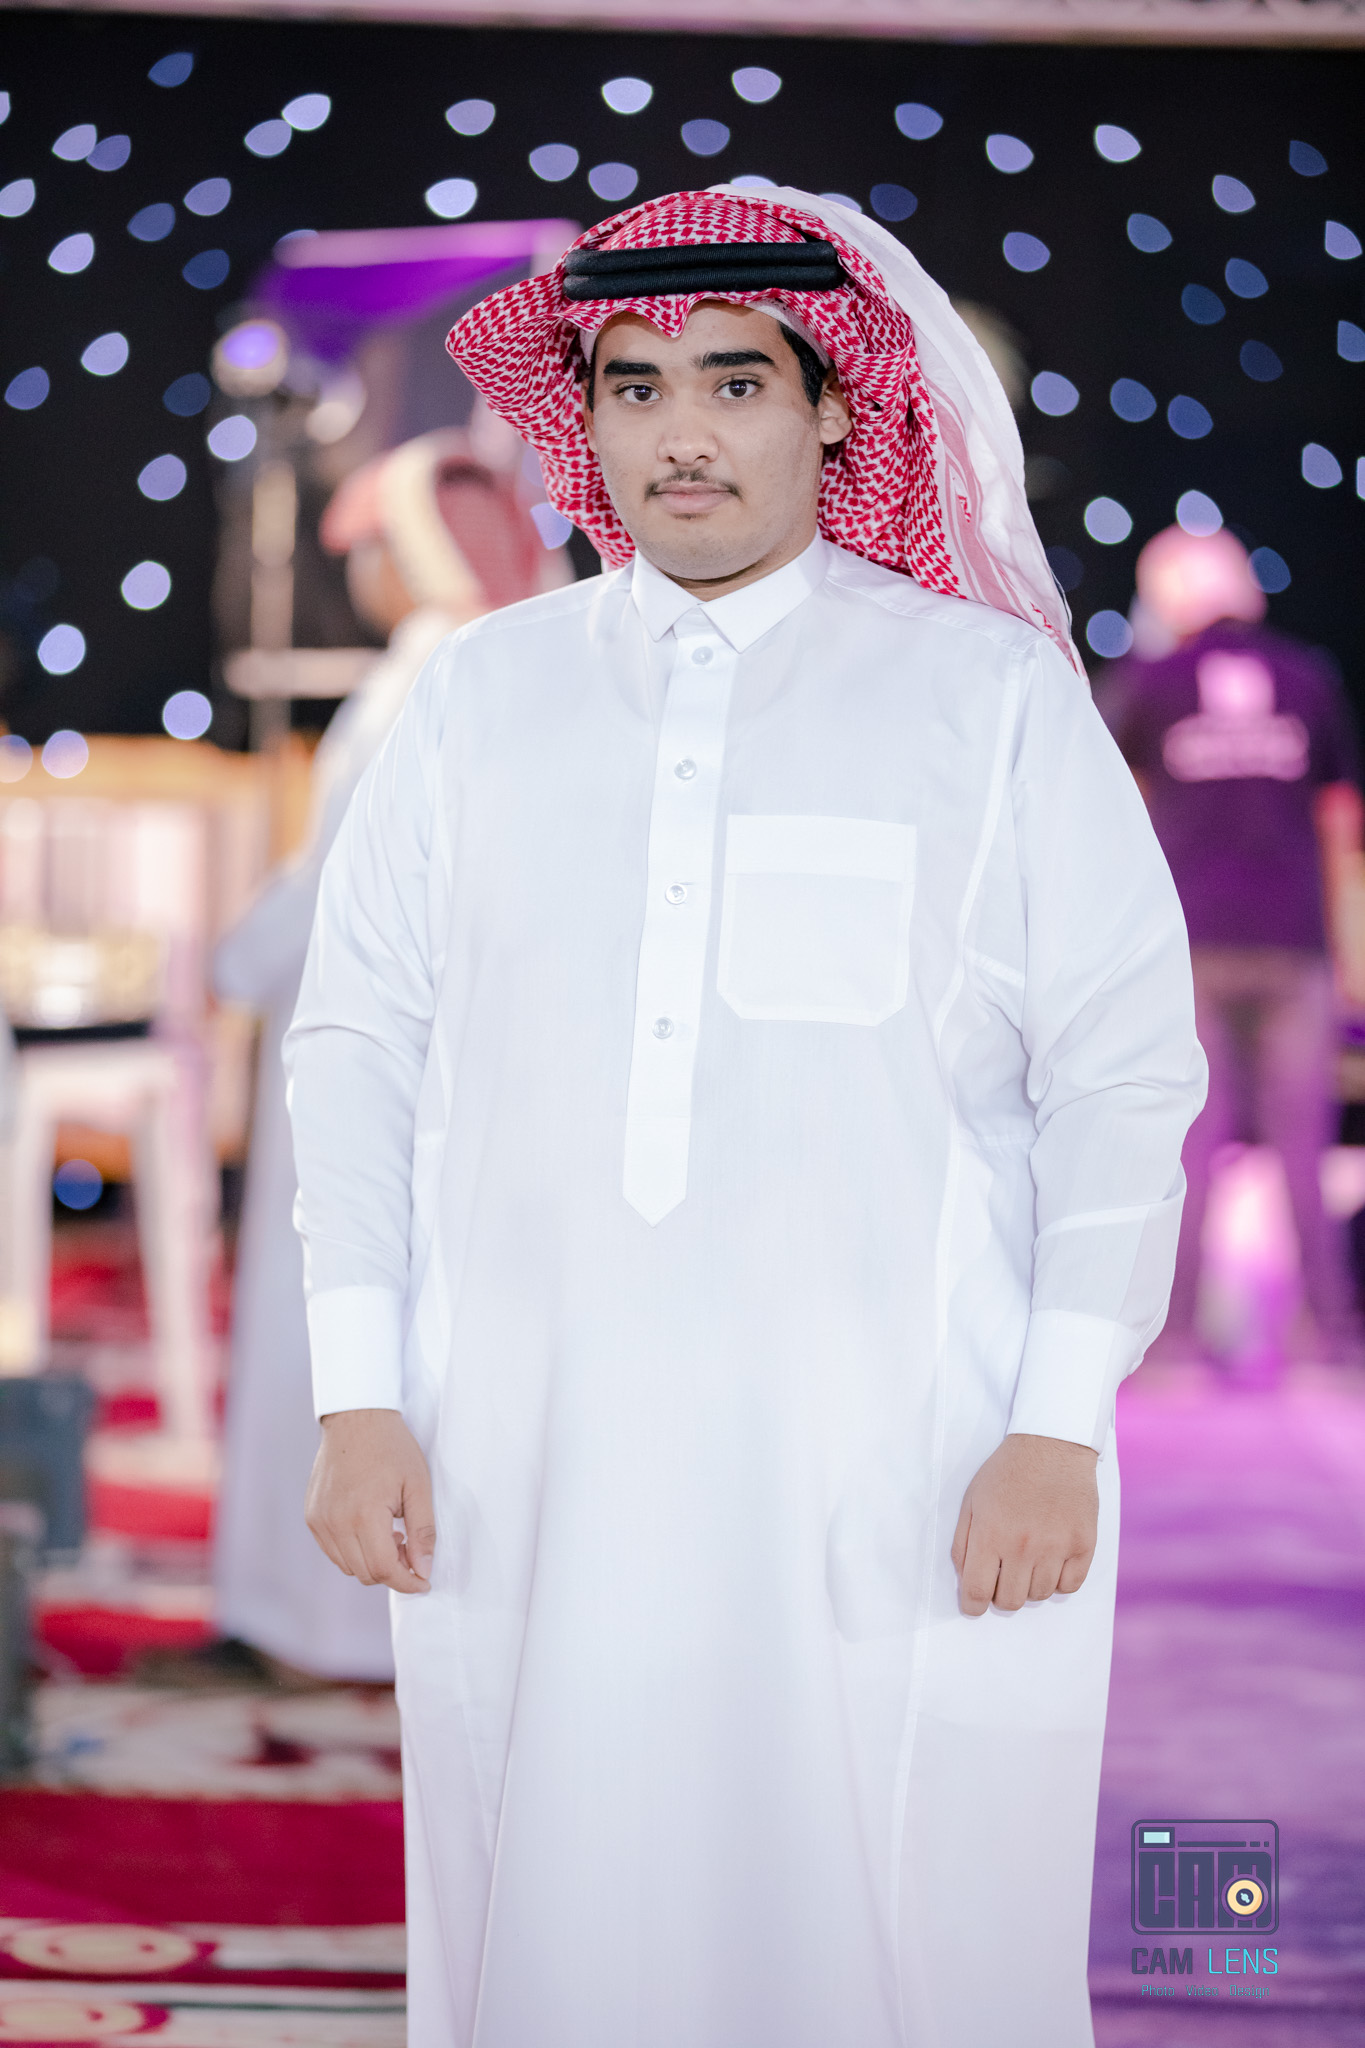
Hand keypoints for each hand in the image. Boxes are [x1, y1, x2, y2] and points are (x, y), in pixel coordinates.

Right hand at [305, 1408, 434, 1593]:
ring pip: (347, 1566)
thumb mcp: (418, 1486)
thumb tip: (423, 1570)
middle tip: (409, 1548)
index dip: (407, 1582)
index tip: (423, 1582)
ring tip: (390, 1533)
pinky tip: (369, 1528)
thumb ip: (423, 1532)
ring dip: (372, 1562)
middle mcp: (336, 1522)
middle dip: (392, 1571)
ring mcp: (320, 1521)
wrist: (356, 1418)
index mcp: (364, 1514)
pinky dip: (353, 1551)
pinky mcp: (312, 1517)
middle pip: (365, 1573)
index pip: (384, 1570)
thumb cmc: (391, 1447)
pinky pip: (333, 1551)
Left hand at [950, 1432, 1097, 1616]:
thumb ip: (963, 1543)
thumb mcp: (972, 1501)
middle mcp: (1023, 1546)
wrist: (1051, 1444)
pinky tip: (1051, 1562)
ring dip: (1029, 1586)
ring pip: (1039, 1596)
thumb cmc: (1007, 1472)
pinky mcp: (1083, 1544)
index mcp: (990, 1534)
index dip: (973, 1606)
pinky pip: (1070, 1586)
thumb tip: (966, 1581)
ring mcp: (1056, 1547)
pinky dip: (1059, 1581)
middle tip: (1002, 1576)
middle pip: (1009, 1601)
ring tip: (1027, 1562)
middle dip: (1000, 1594)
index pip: (977, 1592)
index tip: (974, 1605)